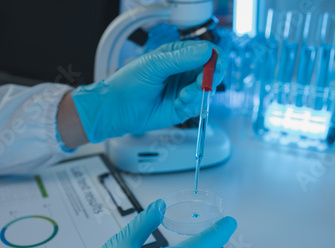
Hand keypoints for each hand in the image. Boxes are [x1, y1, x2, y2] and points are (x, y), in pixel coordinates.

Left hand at [71, 41, 225, 142]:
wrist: (117, 108)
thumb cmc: (129, 82)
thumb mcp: (155, 65)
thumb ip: (181, 59)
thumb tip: (206, 52)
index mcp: (178, 55)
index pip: (206, 52)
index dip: (215, 57)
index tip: (217, 64)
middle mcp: (184, 72)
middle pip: (212, 71)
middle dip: (211, 77)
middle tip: (202, 82)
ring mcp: (185, 90)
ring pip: (207, 90)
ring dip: (199, 93)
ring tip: (183, 96)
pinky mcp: (183, 108)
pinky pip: (198, 106)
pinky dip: (191, 105)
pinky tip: (178, 104)